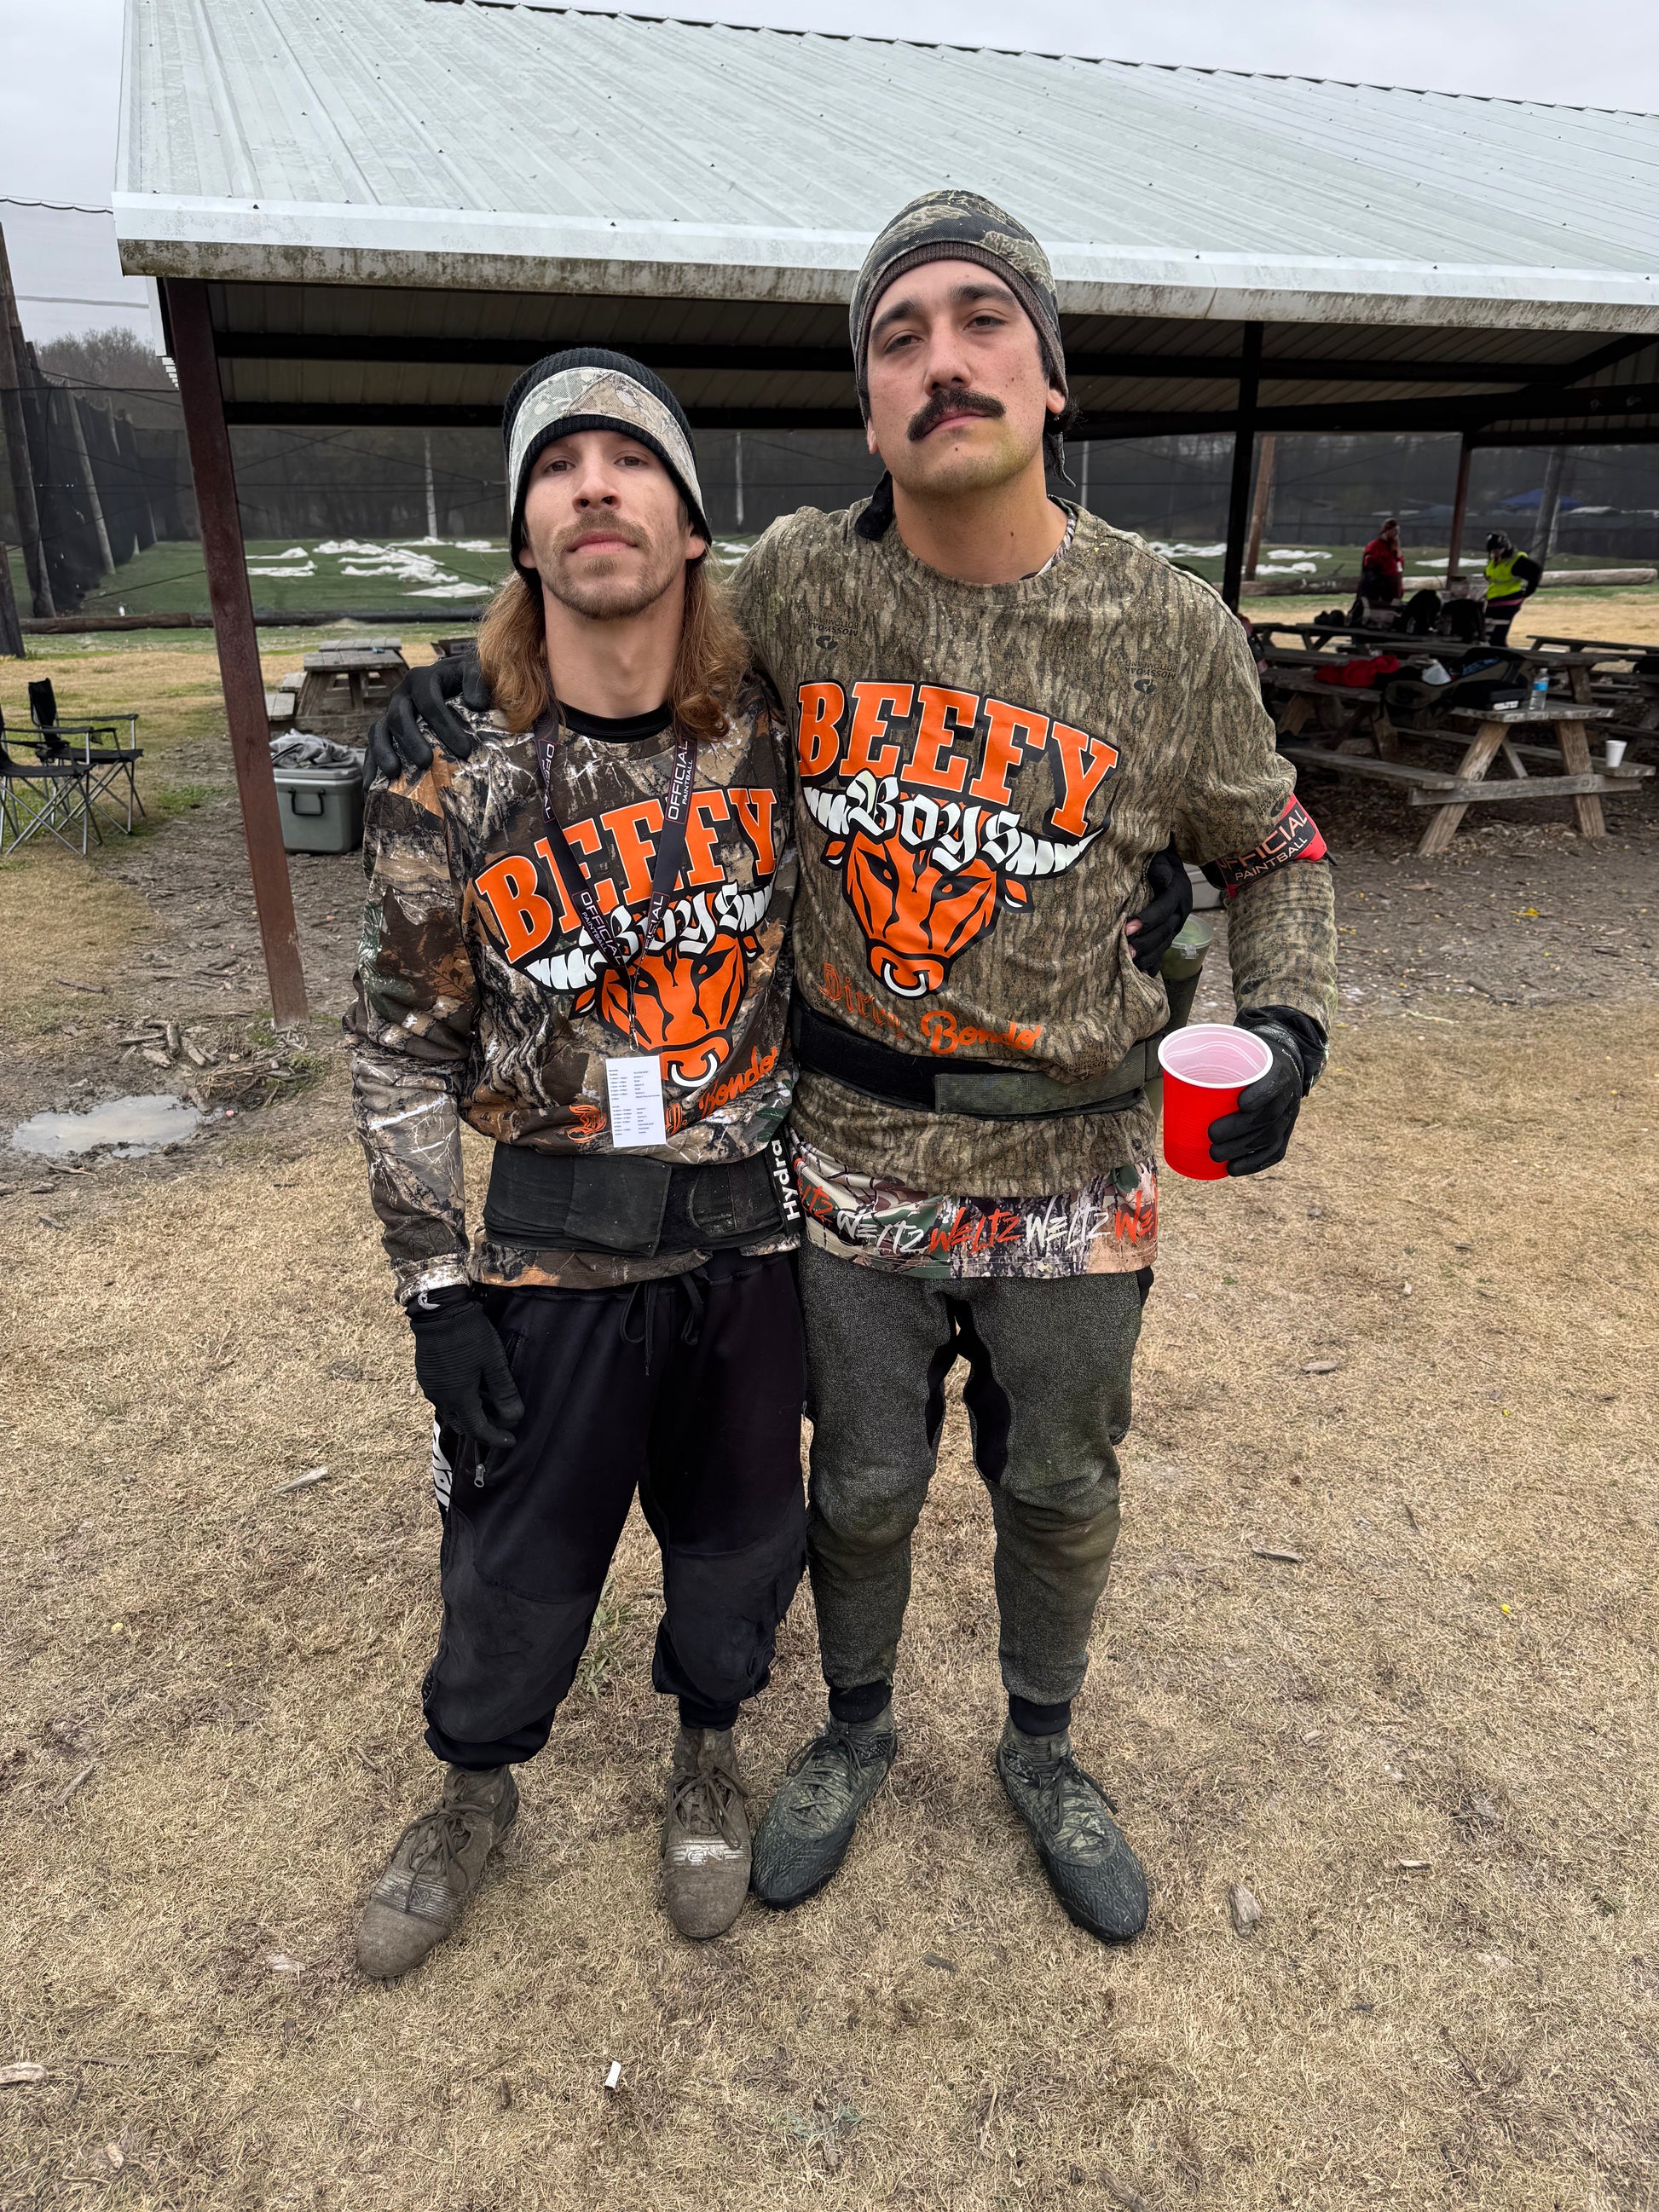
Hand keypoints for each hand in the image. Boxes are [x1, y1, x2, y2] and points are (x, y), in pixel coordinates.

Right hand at [365, 653, 488, 781]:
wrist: (451, 680)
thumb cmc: (464, 681)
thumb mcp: (473, 671)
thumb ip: (476, 680)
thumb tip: (475, 703)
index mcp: (421, 679)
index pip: (429, 702)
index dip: (445, 726)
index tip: (464, 751)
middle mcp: (401, 695)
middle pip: (399, 717)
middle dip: (411, 740)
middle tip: (426, 762)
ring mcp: (390, 714)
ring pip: (378, 731)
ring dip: (383, 752)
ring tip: (393, 773)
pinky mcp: (385, 731)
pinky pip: (373, 747)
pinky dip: (371, 765)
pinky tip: (371, 787)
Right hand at [405, 1287, 524, 1450]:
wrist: (439, 1310)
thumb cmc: (470, 1335)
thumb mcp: (493, 1363)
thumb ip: (504, 1392)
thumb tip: (515, 1418)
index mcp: (458, 1398)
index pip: (477, 1430)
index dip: (496, 1438)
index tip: (511, 1440)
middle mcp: (440, 1398)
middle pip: (463, 1424)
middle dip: (483, 1427)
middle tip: (502, 1419)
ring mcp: (430, 1387)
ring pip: (452, 1411)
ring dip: (471, 1412)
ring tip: (491, 1399)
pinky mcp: (426, 1376)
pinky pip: (444, 1397)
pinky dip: (460, 1399)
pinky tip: (473, 1385)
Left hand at [1124, 838, 1192, 973]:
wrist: (1167, 865)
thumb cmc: (1158, 859)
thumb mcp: (1161, 858)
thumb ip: (1161, 868)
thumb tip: (1162, 878)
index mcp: (1179, 893)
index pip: (1164, 909)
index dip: (1148, 920)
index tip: (1128, 927)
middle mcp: (1180, 912)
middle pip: (1164, 931)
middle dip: (1145, 943)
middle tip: (1127, 951)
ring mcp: (1176, 926)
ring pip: (1164, 944)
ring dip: (1148, 956)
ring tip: (1131, 964)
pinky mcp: (1169, 934)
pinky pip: (1163, 952)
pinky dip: (1153, 964)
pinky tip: (1142, 974)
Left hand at [1206, 1011, 1324, 1176]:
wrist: (1279, 1062)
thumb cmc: (1248, 1056)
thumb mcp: (1238, 1047)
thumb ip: (1213, 1054)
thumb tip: (1168, 1064)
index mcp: (1279, 1069)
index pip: (1275, 1083)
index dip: (1261, 1094)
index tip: (1240, 1102)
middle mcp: (1289, 1094)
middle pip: (1267, 1116)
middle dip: (1239, 1129)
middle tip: (1211, 1135)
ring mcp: (1289, 1116)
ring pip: (1268, 1137)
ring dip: (1241, 1149)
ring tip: (1214, 1154)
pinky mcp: (1284, 1132)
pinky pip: (1274, 1152)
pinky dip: (1253, 1163)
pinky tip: (1232, 1169)